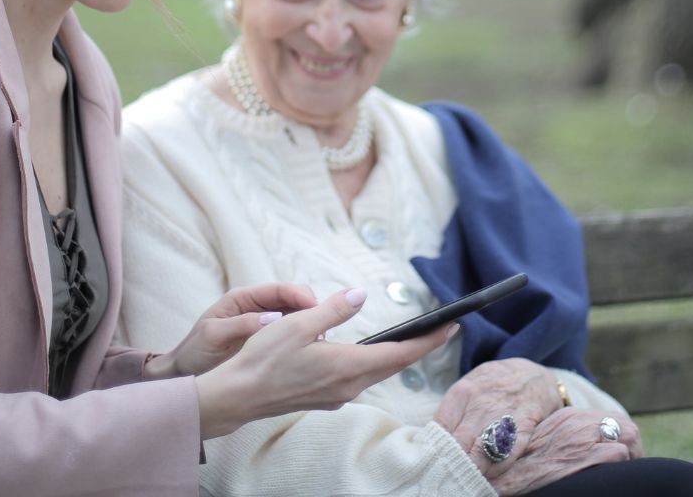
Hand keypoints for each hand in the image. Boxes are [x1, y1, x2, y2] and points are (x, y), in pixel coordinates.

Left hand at [144, 282, 318, 380]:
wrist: (184, 374)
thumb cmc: (195, 352)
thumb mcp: (214, 336)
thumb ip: (241, 325)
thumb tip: (272, 318)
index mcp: (242, 299)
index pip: (279, 290)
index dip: (301, 296)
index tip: (317, 309)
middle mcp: (256, 308)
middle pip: (293, 300)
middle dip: (311, 310)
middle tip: (324, 329)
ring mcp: (263, 324)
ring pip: (295, 318)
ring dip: (309, 326)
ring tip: (322, 343)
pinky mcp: (266, 343)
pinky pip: (290, 337)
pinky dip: (303, 341)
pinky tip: (312, 354)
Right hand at [194, 287, 457, 438]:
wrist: (240, 394)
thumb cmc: (265, 358)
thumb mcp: (299, 323)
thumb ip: (333, 310)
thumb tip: (360, 295)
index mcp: (347, 365)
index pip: (400, 354)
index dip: (429, 340)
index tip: (452, 327)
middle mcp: (348, 385)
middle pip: (393, 365)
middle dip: (418, 347)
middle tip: (439, 329)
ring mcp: (336, 394)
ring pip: (375, 373)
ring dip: (395, 356)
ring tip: (409, 338)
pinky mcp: (324, 396)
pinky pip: (358, 377)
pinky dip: (372, 362)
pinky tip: (366, 352)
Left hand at [434, 359, 562, 469]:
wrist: (530, 375)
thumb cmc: (492, 384)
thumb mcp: (469, 385)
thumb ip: (453, 410)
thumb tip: (433, 436)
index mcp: (462, 393)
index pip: (442, 427)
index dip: (436, 447)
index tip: (433, 459)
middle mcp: (480, 405)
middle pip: (459, 443)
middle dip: (451, 461)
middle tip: (445, 474)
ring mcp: (501, 417)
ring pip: (480, 454)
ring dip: (471, 469)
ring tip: (464, 479)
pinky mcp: (522, 429)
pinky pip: (505, 456)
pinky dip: (495, 471)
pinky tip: (487, 477)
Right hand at [488, 408, 642, 494]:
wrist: (502, 471)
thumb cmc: (521, 462)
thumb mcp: (544, 441)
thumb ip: (564, 436)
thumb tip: (582, 446)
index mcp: (568, 417)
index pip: (612, 419)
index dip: (621, 439)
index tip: (619, 456)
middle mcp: (578, 424)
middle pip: (626, 426)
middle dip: (634, 447)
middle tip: (628, 467)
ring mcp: (582, 440)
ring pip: (628, 438)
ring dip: (631, 457)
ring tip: (620, 473)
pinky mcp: (584, 457)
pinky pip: (618, 455)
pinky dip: (620, 465)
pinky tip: (609, 476)